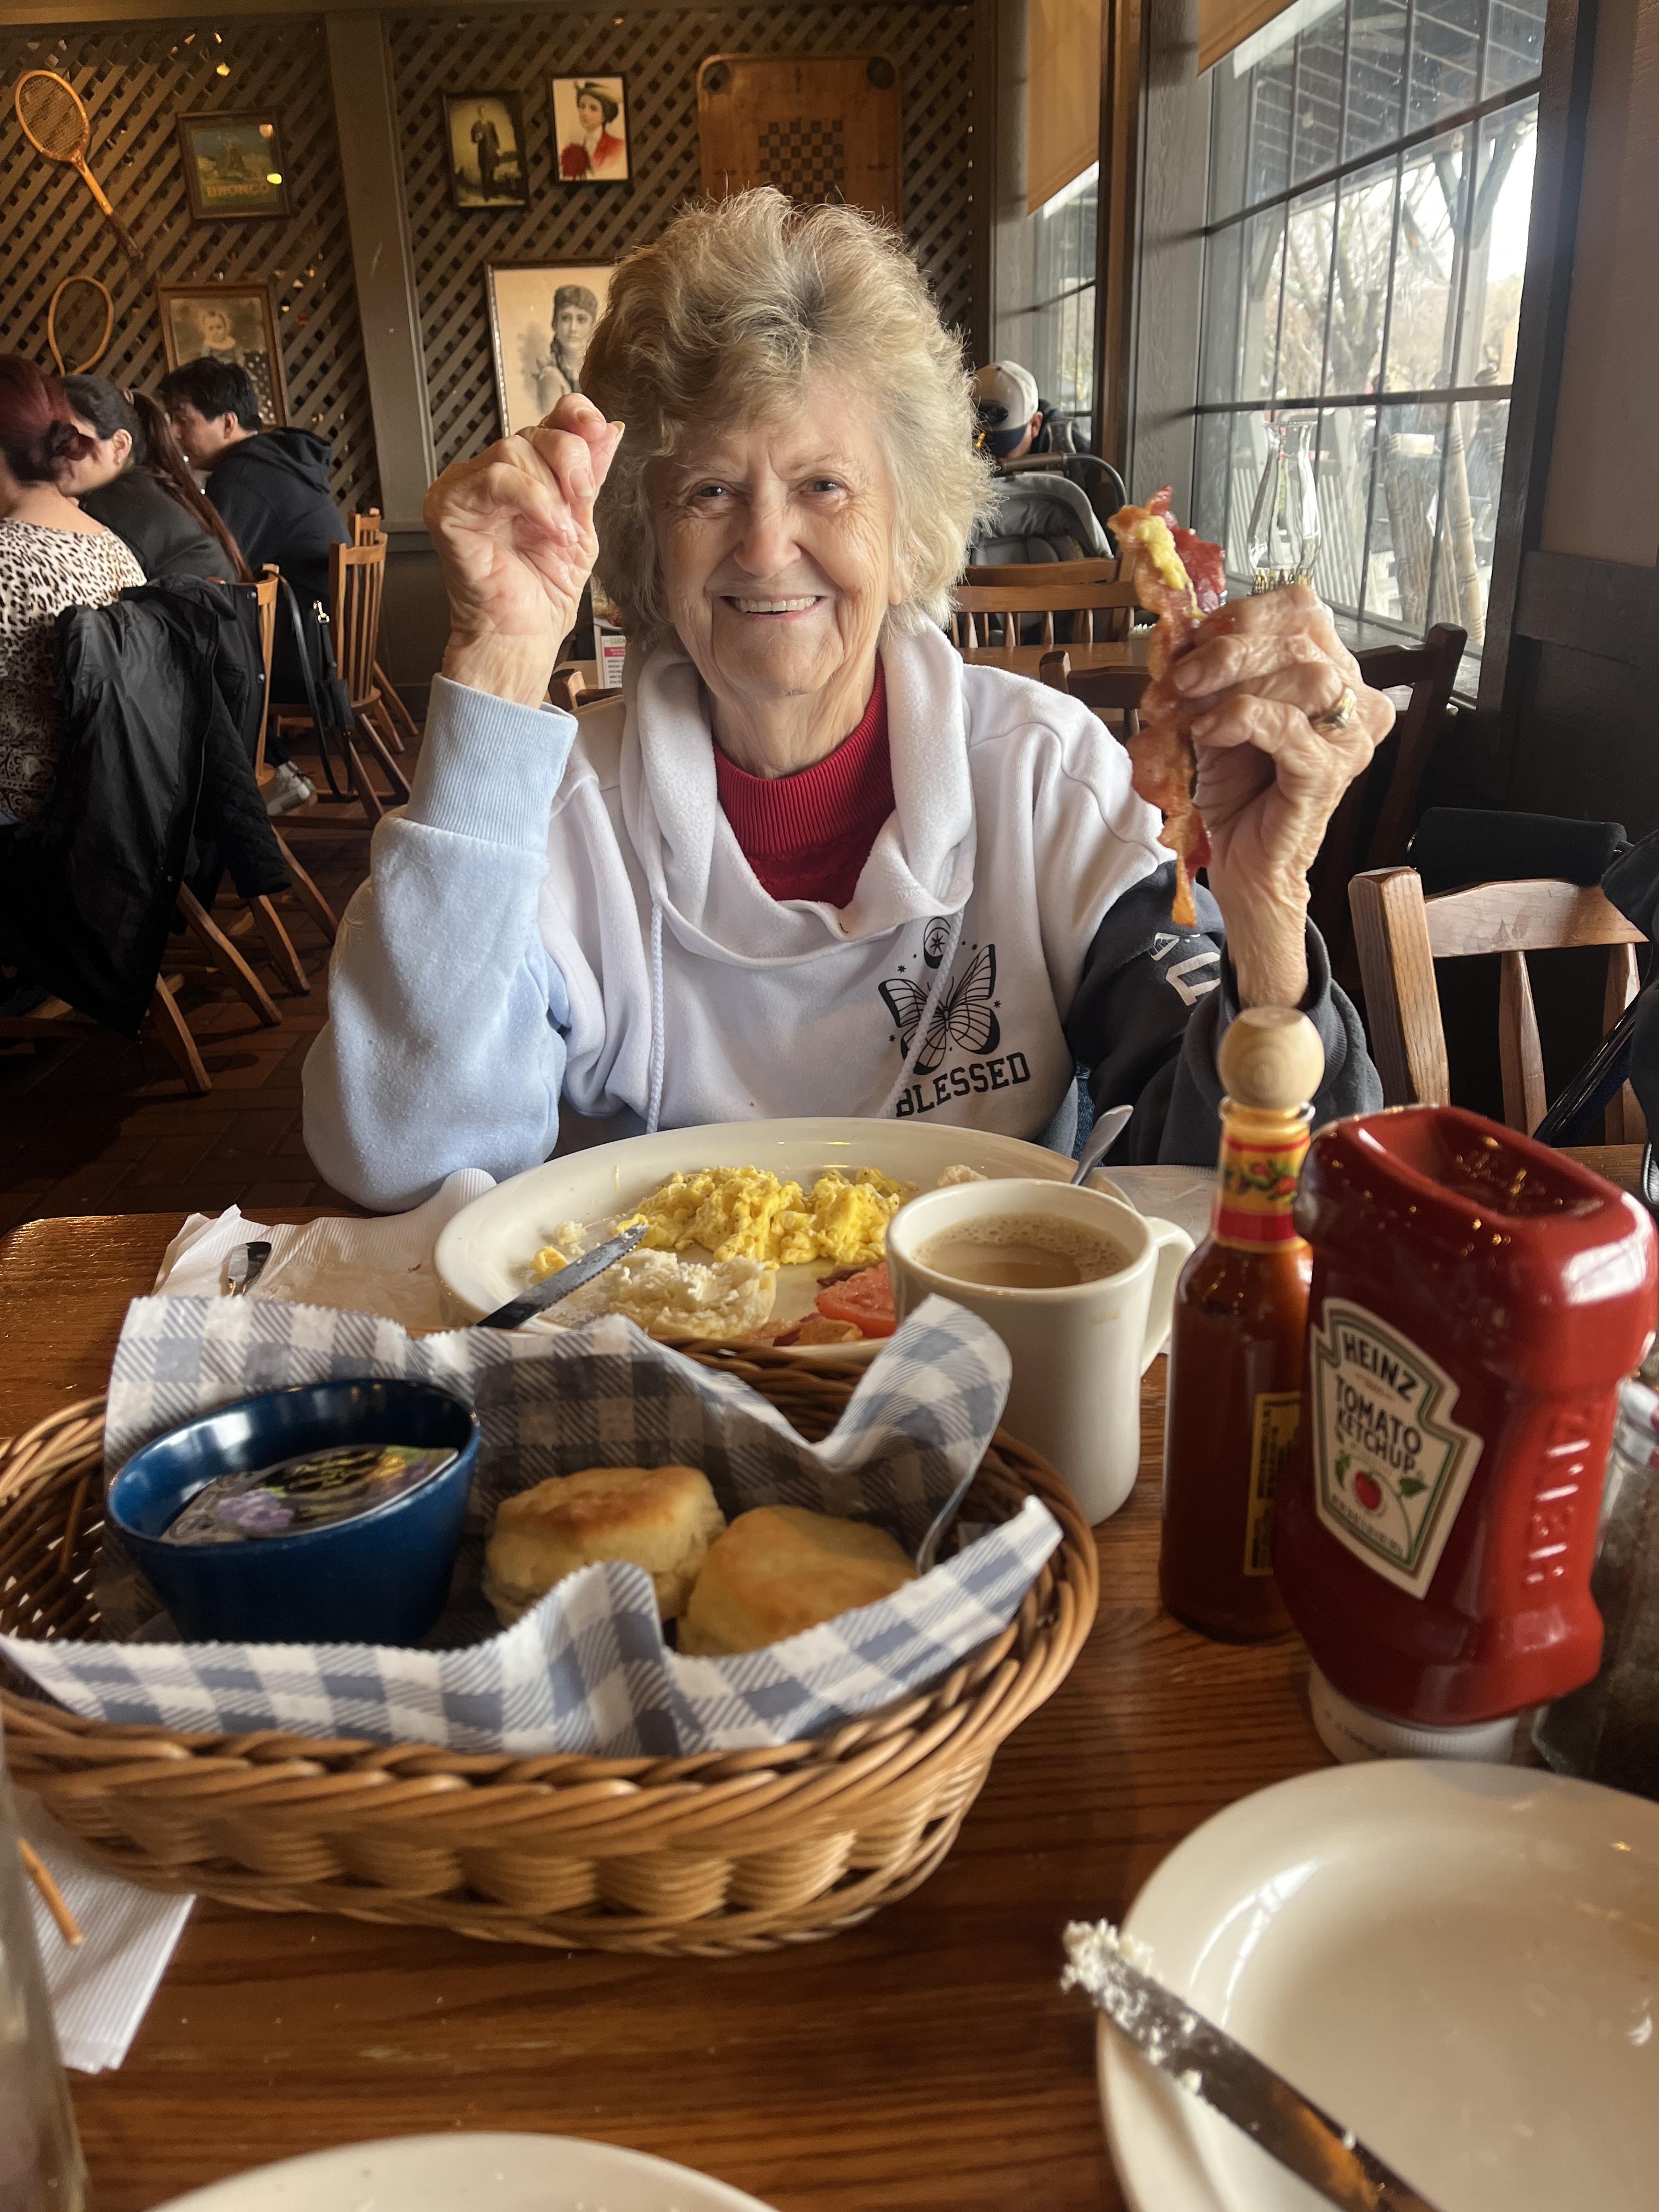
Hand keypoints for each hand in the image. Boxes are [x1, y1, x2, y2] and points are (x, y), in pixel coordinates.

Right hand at [424, 395, 622, 706]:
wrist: (522, 637)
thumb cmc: (543, 593)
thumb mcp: (581, 525)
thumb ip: (590, 475)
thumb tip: (609, 429)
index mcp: (523, 475)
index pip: (546, 421)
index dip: (574, 416)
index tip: (599, 428)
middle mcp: (491, 475)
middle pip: (533, 433)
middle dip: (569, 465)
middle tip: (581, 503)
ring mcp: (465, 488)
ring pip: (514, 451)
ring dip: (551, 492)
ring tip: (560, 533)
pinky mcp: (448, 507)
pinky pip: (495, 479)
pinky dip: (532, 501)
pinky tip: (548, 529)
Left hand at [1170, 583, 1391, 1004]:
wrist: (1240, 863)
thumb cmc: (1233, 789)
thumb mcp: (1211, 712)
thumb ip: (1205, 672)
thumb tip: (1176, 632)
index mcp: (1330, 671)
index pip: (1301, 607)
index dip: (1244, 614)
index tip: (1193, 638)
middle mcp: (1353, 700)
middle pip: (1301, 635)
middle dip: (1230, 647)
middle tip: (1180, 673)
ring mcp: (1348, 739)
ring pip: (1305, 675)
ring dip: (1232, 680)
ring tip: (1188, 707)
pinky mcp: (1329, 775)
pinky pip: (1288, 728)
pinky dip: (1240, 720)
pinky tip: (1206, 733)